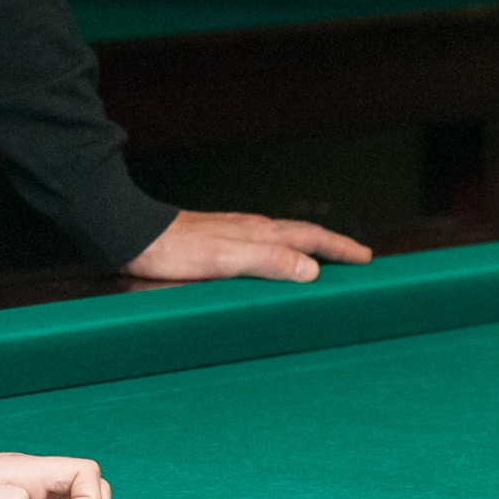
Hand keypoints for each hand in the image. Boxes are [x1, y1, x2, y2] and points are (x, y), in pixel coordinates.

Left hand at [124, 209, 371, 282]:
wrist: (132, 235)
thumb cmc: (174, 250)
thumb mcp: (224, 260)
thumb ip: (267, 262)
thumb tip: (312, 269)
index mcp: (258, 233)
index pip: (310, 238)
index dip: (338, 249)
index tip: (366, 259)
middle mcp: (250, 228)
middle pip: (300, 234)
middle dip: (330, 245)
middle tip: (356, 258)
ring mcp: (232, 232)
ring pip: (280, 238)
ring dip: (305, 248)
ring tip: (323, 260)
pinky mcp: (216, 240)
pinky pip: (260, 245)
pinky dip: (279, 252)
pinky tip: (270, 262)